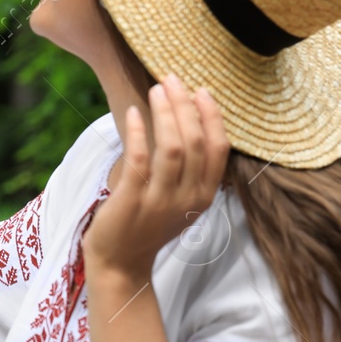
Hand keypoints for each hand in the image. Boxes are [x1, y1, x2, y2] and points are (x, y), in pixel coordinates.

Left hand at [83, 76, 229, 279]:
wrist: (121, 262)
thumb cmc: (147, 225)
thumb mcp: (179, 201)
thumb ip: (189, 172)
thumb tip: (187, 123)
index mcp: (204, 195)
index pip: (219, 149)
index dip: (213, 117)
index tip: (202, 90)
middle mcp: (189, 198)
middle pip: (197, 142)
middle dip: (186, 106)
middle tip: (172, 79)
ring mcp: (162, 200)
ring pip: (173, 147)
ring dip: (165, 113)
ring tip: (156, 88)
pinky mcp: (133, 200)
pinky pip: (140, 159)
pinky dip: (139, 133)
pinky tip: (132, 113)